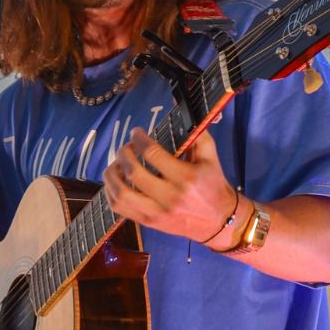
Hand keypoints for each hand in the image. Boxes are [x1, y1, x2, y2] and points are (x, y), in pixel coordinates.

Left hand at [103, 127, 236, 241]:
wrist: (218, 220)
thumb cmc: (213, 184)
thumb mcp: (210, 156)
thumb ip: (196, 133)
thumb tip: (182, 107)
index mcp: (185, 177)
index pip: (152, 153)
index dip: (139, 139)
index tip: (136, 133)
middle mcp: (169, 196)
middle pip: (133, 172)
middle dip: (123, 154)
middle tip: (125, 148)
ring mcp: (157, 212)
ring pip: (121, 194)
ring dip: (112, 175)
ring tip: (116, 165)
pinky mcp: (149, 222)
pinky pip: (119, 209)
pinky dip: (111, 193)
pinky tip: (115, 182)